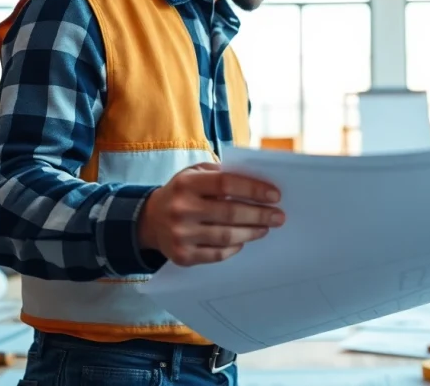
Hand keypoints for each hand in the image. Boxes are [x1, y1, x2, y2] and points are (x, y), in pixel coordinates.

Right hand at [138, 162, 284, 265]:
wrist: (150, 220)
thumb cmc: (182, 193)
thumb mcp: (196, 174)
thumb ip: (222, 174)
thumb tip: (259, 184)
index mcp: (186, 183)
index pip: (226, 183)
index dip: (253, 189)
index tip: (275, 195)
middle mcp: (181, 209)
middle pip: (230, 213)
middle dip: (259, 214)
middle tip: (278, 216)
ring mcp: (180, 235)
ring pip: (226, 236)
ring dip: (251, 232)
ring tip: (265, 228)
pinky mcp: (182, 256)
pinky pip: (217, 254)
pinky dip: (234, 247)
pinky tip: (243, 240)